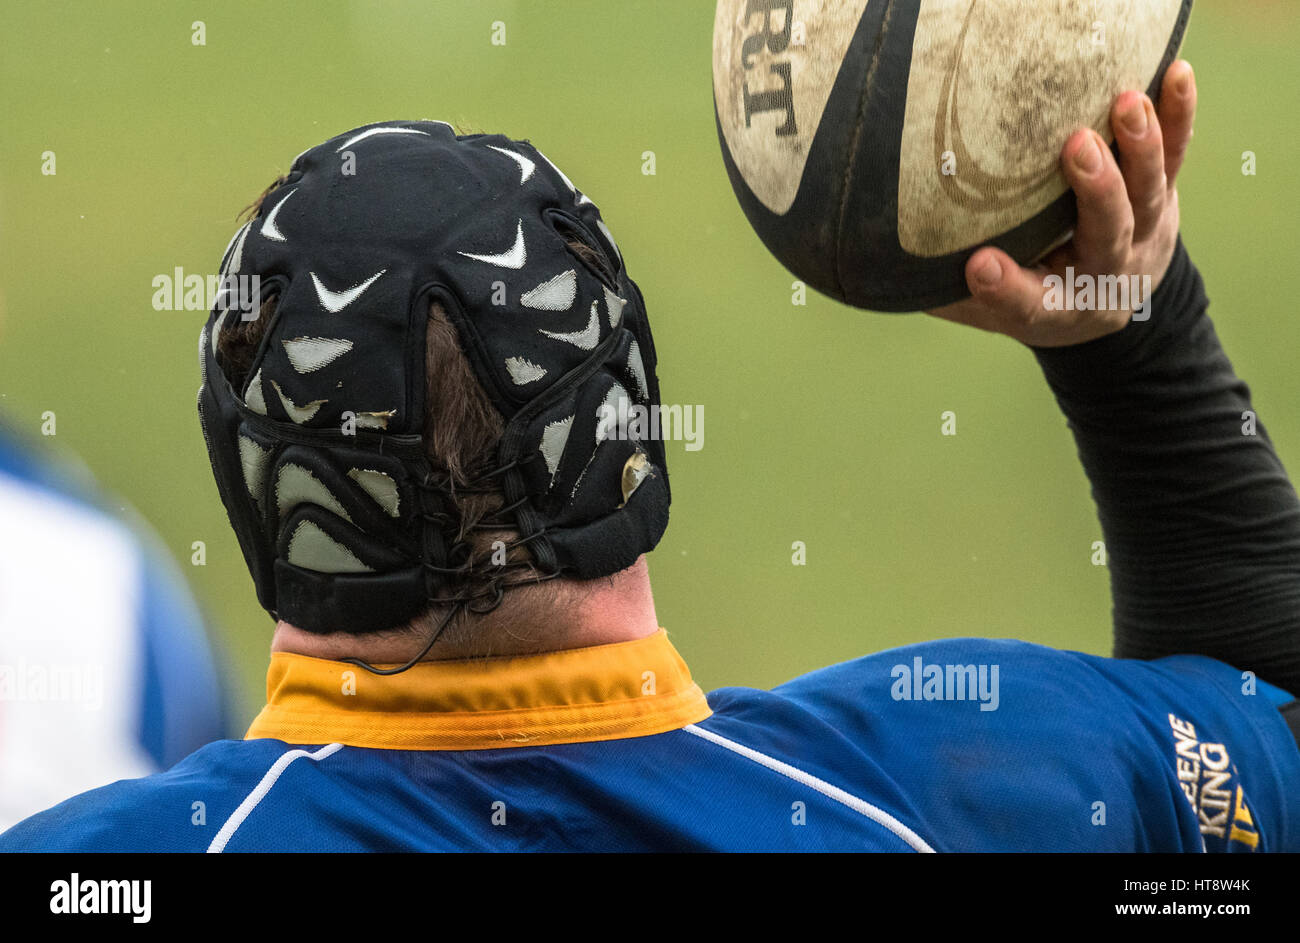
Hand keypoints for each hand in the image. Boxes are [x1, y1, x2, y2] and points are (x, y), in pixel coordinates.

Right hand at [926, 60, 1197, 347]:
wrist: (1106, 302)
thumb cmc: (1024, 294)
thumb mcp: (976, 306)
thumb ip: (934, 284)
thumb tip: (864, 252)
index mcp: (1054, 309)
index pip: (1029, 304)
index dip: (1005, 288)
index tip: (976, 267)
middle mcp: (1105, 273)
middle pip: (1107, 235)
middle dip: (1095, 192)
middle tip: (1076, 147)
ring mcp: (1141, 232)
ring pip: (1149, 192)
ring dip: (1140, 147)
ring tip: (1126, 103)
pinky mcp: (1161, 195)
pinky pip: (1176, 154)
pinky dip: (1176, 116)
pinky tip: (1176, 75)